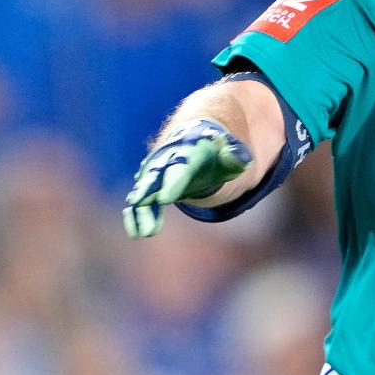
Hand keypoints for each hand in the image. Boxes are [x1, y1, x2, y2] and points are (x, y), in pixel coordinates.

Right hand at [122, 119, 251, 238]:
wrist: (193, 140)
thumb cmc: (214, 151)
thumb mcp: (230, 152)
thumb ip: (235, 157)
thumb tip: (240, 161)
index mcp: (187, 152)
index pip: (180, 168)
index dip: (173, 183)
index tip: (165, 199)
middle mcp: (166, 161)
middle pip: (154, 176)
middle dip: (146, 191)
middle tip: (138, 204)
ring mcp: (155, 173)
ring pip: (144, 191)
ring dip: (140, 211)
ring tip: (141, 234)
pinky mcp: (150, 185)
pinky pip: (140, 201)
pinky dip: (135, 215)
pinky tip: (135, 233)